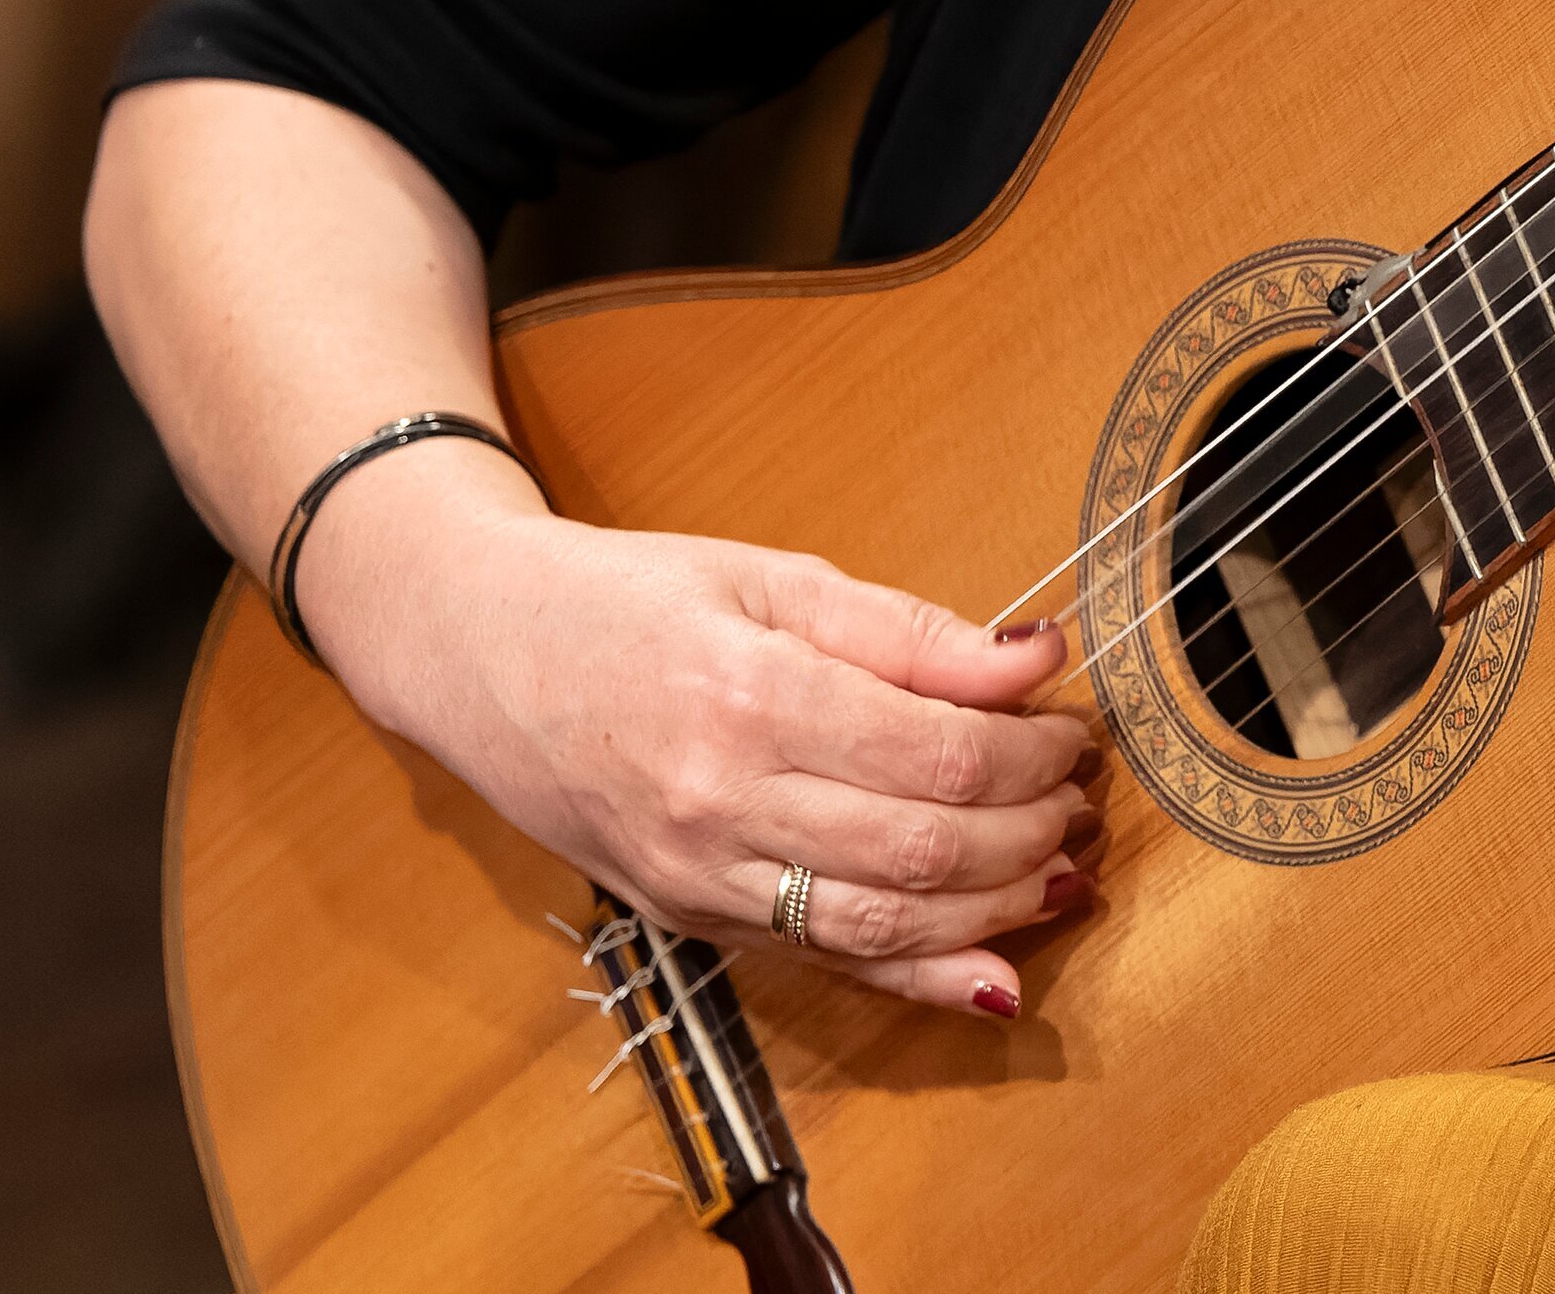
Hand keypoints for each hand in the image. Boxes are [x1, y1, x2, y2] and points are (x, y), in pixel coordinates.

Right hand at [326, 493, 1094, 1020]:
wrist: (476, 652)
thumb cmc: (622, 599)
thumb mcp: (768, 576)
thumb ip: (905, 630)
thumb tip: (1032, 660)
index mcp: (746, 694)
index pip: (933, 751)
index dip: (1029, 753)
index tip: (1071, 729)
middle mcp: (719, 801)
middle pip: (922, 847)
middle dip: (1028, 831)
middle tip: (1078, 799)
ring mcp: (698, 875)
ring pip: (882, 925)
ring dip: (995, 909)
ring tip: (1059, 871)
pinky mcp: (689, 917)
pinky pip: (824, 964)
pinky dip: (919, 978)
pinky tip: (992, 973)